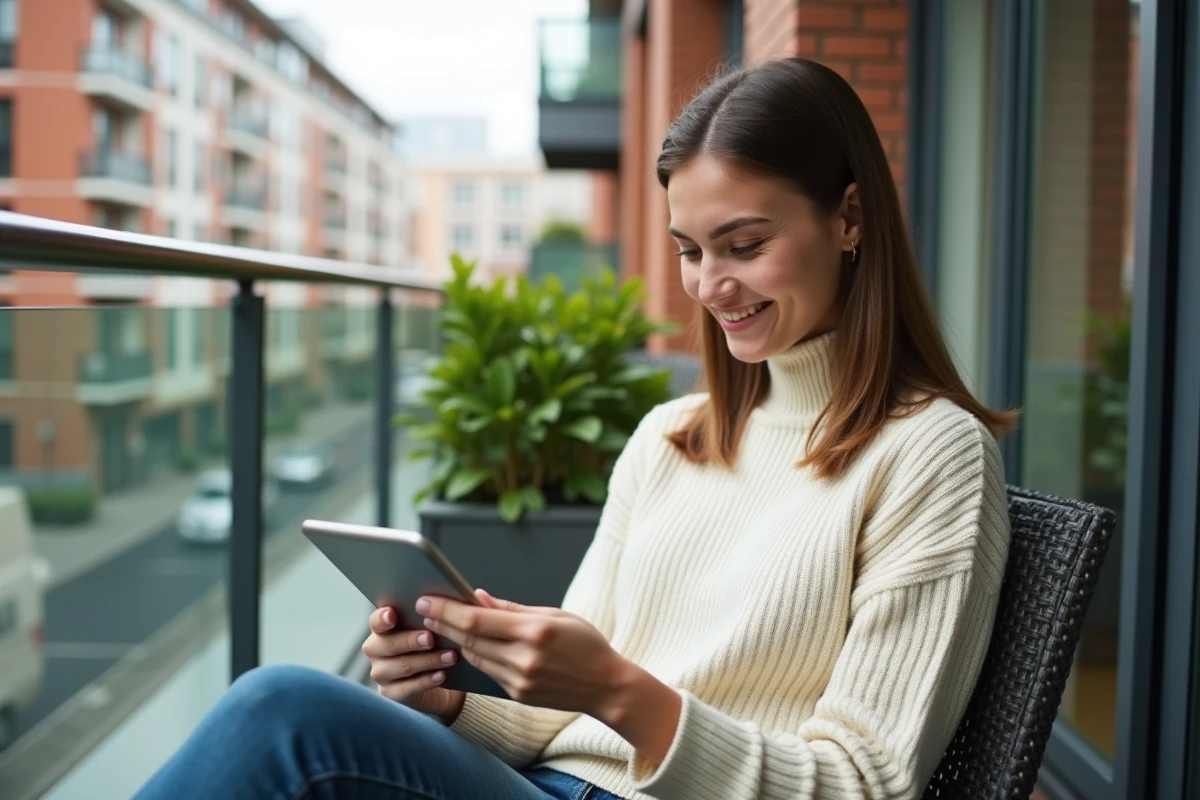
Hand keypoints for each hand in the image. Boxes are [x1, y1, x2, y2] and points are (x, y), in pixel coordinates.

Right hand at [361, 606, 465, 723]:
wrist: (436, 680)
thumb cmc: (433, 645)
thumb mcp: (431, 629)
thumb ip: (430, 617)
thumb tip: (444, 602)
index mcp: (382, 628)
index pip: (376, 621)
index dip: (382, 618)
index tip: (393, 615)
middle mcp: (376, 649)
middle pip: (387, 644)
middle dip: (410, 641)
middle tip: (430, 639)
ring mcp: (381, 672)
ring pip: (400, 666)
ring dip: (427, 661)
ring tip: (450, 657)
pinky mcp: (390, 693)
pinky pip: (406, 688)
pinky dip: (426, 681)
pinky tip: (441, 675)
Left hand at [417, 589, 629, 719]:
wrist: (606, 686)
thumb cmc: (585, 643)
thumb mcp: (555, 615)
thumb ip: (513, 608)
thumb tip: (478, 597)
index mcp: (535, 631)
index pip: (478, 619)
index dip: (447, 610)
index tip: (427, 600)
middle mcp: (524, 658)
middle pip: (470, 639)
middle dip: (442, 623)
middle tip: (423, 609)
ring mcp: (520, 680)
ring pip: (474, 657)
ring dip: (453, 641)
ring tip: (437, 625)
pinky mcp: (518, 695)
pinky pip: (487, 672)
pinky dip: (473, 656)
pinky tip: (462, 645)